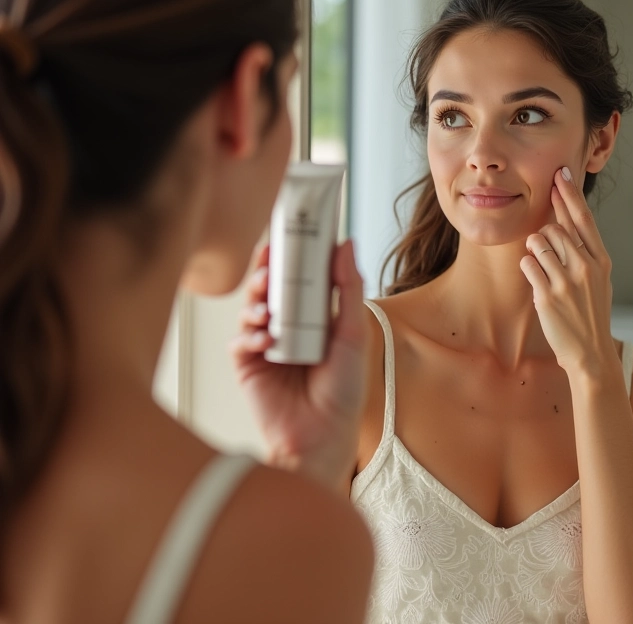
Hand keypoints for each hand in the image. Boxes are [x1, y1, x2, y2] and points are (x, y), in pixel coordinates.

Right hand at [230, 240, 368, 492]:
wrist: (324, 436)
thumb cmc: (343, 391)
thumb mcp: (352, 333)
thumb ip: (348, 289)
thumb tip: (346, 245)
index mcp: (312, 318)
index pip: (298, 278)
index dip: (292, 257)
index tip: (292, 235)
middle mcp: (287, 327)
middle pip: (269, 289)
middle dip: (267, 273)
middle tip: (269, 262)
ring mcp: (266, 345)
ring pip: (251, 309)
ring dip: (255, 302)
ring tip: (266, 305)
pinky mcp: (249, 365)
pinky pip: (240, 341)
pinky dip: (249, 334)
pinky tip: (262, 337)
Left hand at [519, 167, 620, 381]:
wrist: (590, 352)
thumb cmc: (591, 313)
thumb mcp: (597, 279)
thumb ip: (584, 251)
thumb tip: (564, 220)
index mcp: (601, 260)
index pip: (583, 218)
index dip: (569, 194)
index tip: (560, 173)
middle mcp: (586, 266)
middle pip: (555, 228)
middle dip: (545, 236)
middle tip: (549, 256)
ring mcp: (567, 281)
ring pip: (538, 243)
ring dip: (535, 252)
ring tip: (546, 272)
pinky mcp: (547, 295)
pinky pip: (527, 264)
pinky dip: (528, 268)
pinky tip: (537, 281)